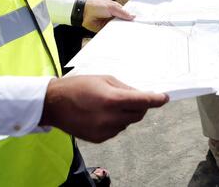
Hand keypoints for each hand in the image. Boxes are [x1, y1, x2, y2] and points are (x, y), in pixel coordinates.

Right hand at [40, 75, 168, 142]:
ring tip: (110, 104)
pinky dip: (116, 122)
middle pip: (139, 114)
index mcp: (112, 100)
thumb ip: (126, 88)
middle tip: (132, 97)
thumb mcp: (105, 79)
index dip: (157, 100)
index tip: (165, 98)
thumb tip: (141, 95)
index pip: (143, 102)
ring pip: (128, 122)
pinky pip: (117, 130)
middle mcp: (110, 117)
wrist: (54, 104)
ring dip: (127, 114)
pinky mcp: (99, 138)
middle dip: (140, 105)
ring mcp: (104, 130)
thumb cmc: (79, 86)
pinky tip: (103, 114)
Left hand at [83, 0, 134, 31]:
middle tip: (134, 30)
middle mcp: (113, 17)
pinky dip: (114, 34)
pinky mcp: (105, 30)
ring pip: (118, 28)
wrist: (84, 12)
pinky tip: (119, 36)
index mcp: (116, 9)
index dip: (131, 18)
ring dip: (121, 30)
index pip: (127, 15)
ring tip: (128, 34)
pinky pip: (111, 33)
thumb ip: (122, 12)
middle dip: (127, 25)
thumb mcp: (111, 7)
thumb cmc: (96, 6)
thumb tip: (132, 16)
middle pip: (123, 22)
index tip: (138, 23)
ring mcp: (109, 23)